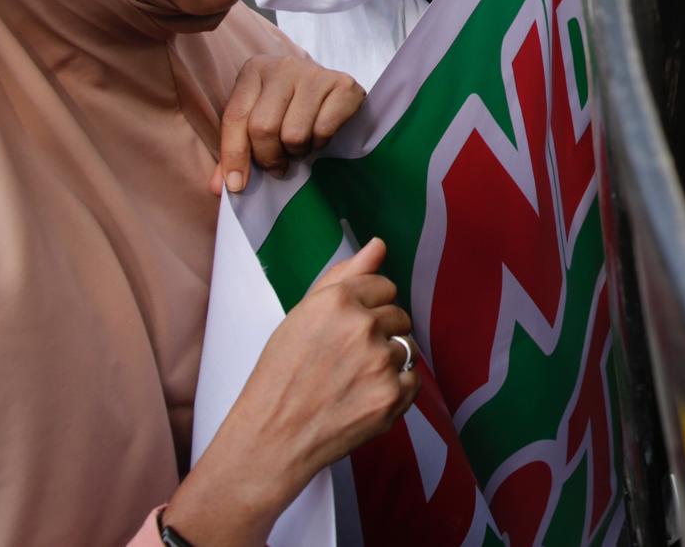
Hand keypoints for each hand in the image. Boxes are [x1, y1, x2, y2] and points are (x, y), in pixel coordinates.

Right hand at [165, 239, 419, 546]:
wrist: (272, 438)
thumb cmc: (280, 376)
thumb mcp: (302, 316)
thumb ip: (343, 276)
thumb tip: (379, 245)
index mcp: (337, 301)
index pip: (384, 287)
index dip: (367, 309)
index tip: (346, 330)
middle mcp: (362, 326)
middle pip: (399, 315)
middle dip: (379, 334)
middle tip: (345, 360)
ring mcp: (380, 362)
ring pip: (407, 348)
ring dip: (388, 361)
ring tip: (353, 380)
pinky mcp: (392, 396)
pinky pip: (413, 380)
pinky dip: (395, 390)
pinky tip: (364, 397)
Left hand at [217, 53, 364, 192]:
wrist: (334, 89)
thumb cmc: (288, 108)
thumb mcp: (256, 120)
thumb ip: (237, 150)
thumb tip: (221, 187)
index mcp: (254, 69)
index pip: (235, 117)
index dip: (233, 155)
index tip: (237, 185)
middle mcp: (283, 65)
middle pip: (263, 128)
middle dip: (269, 157)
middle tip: (277, 166)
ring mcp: (315, 73)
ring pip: (294, 134)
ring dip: (297, 151)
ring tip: (299, 145)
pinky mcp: (343, 84)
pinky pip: (323, 130)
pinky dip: (320, 143)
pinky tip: (319, 135)